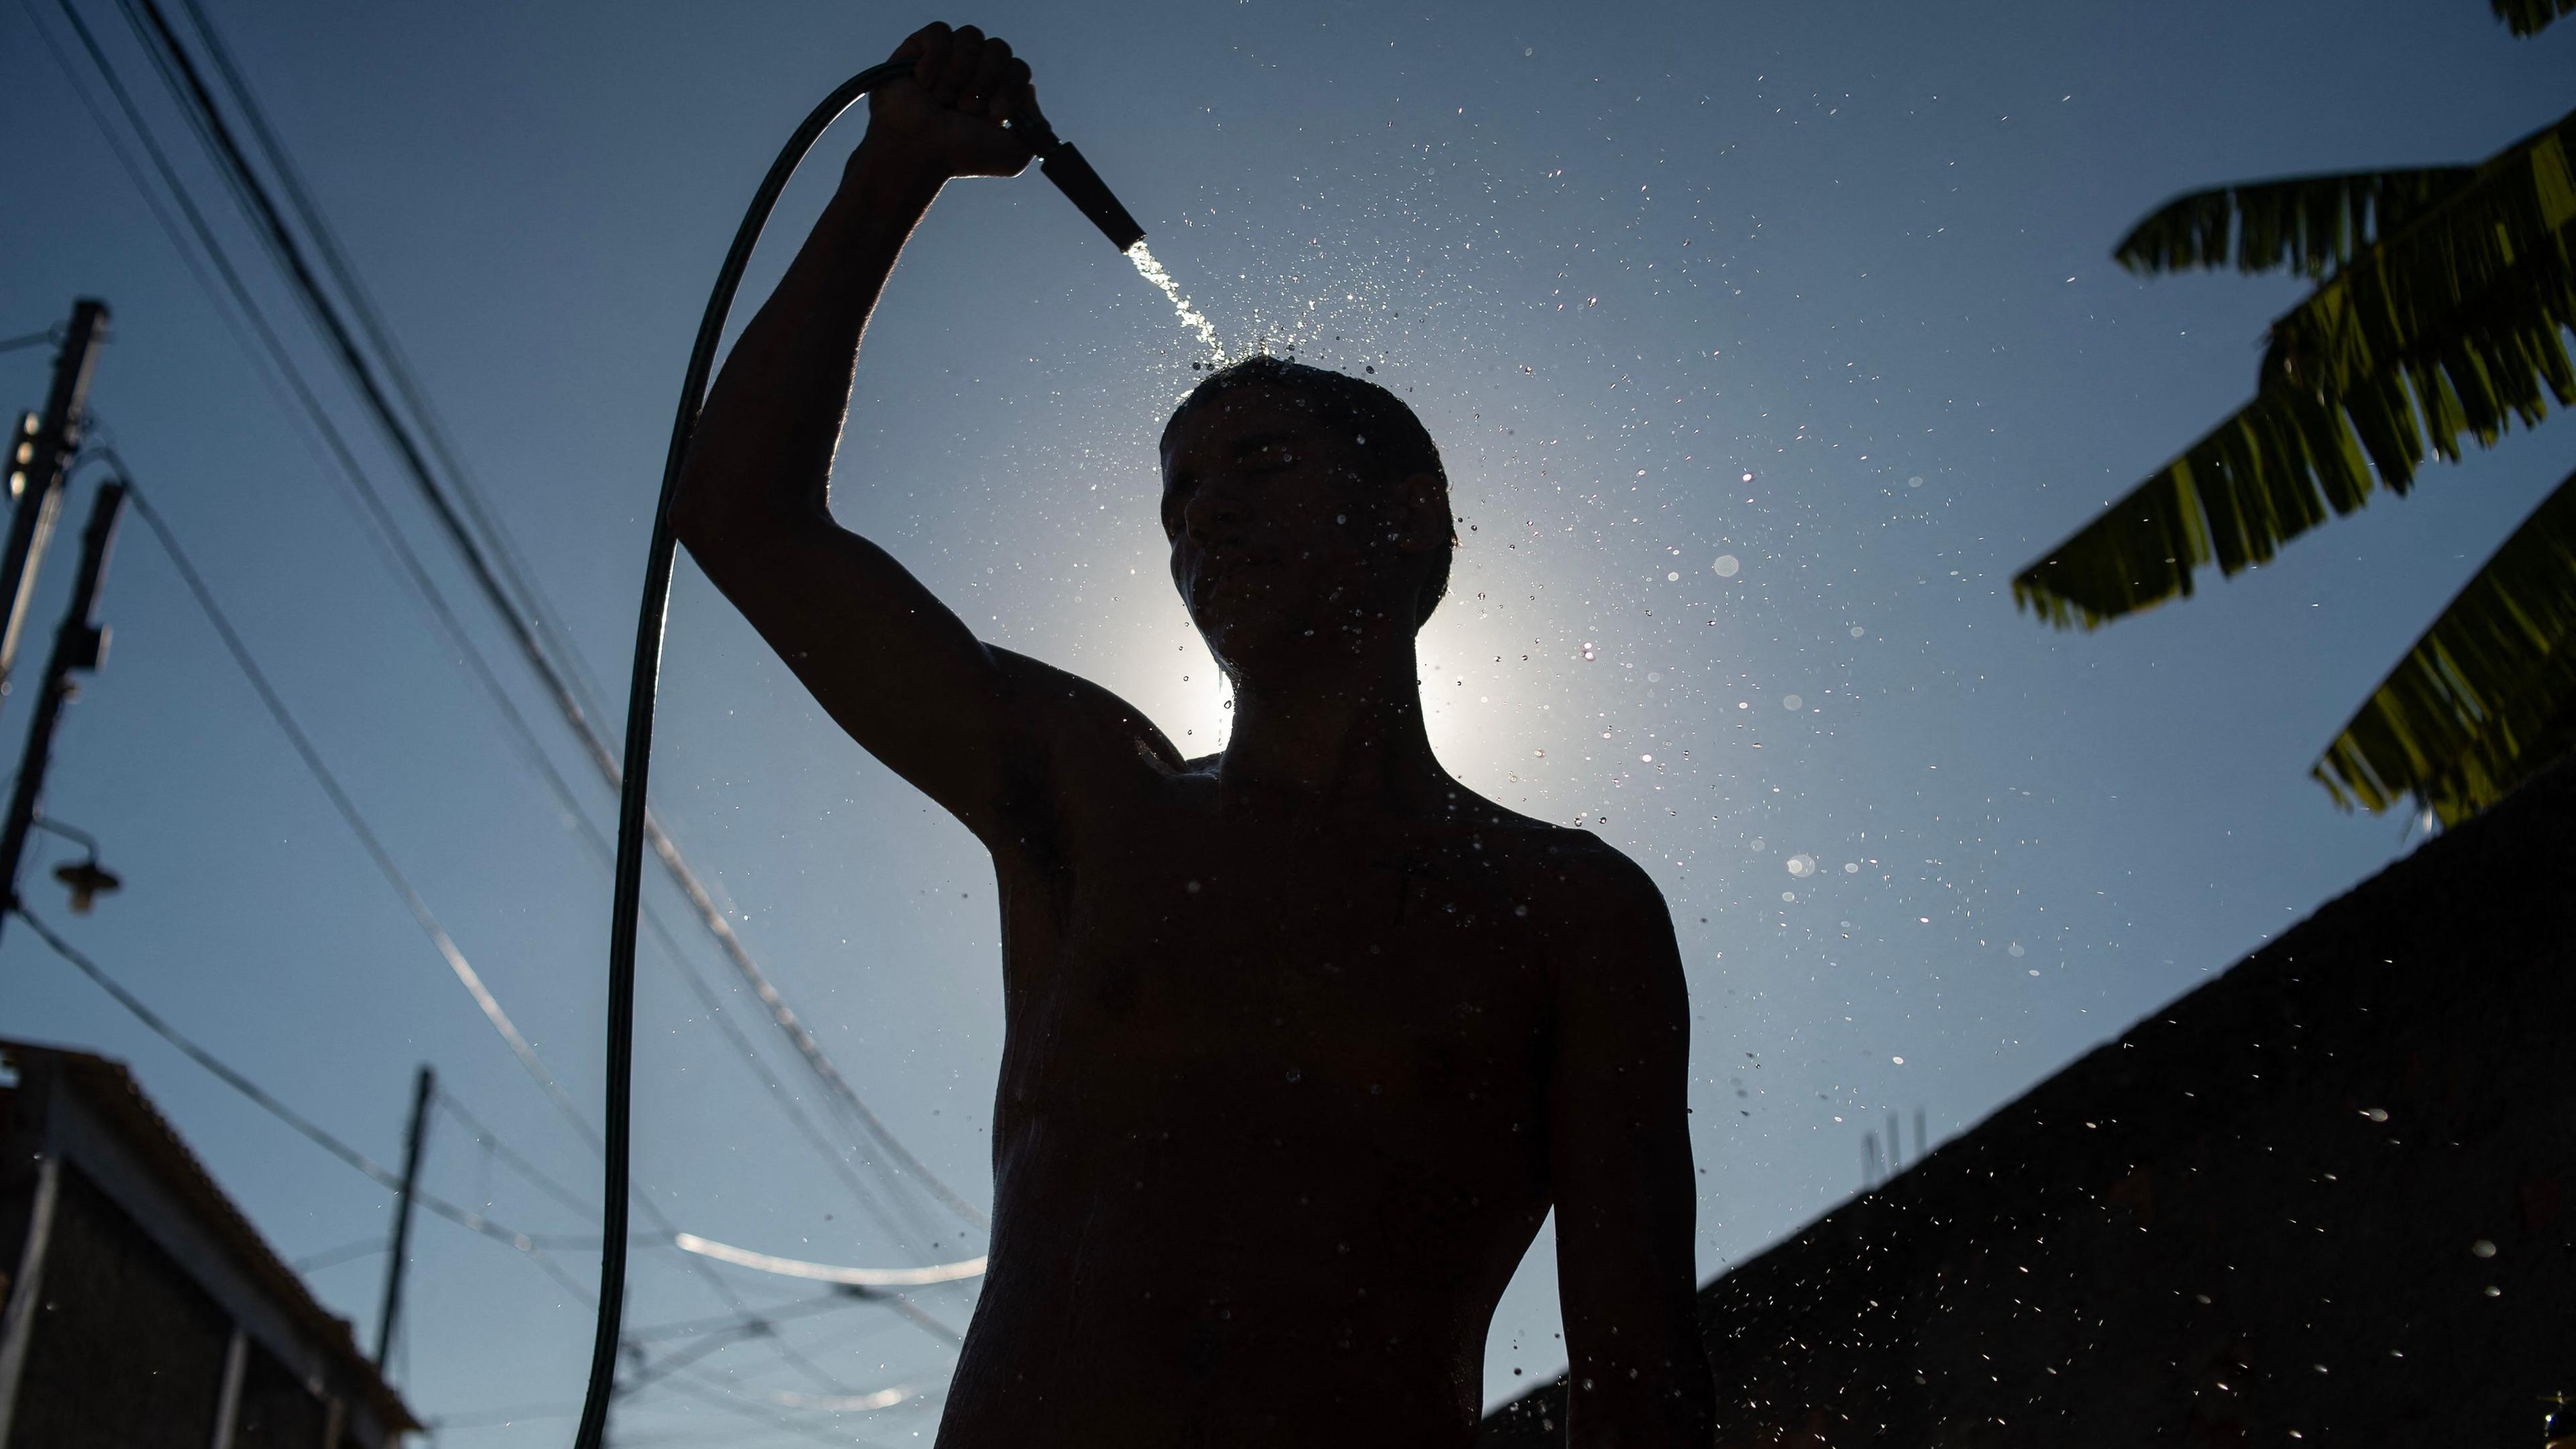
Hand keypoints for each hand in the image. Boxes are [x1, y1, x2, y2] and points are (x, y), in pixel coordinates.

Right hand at [864, 23, 1035, 181]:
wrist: (918, 153)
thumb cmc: (960, 156)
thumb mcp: (1013, 154)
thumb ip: (1037, 128)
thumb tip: (1030, 93)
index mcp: (997, 90)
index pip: (1018, 68)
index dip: (1010, 86)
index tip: (995, 113)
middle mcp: (975, 70)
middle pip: (999, 48)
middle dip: (986, 79)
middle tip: (966, 108)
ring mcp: (948, 57)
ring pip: (971, 36)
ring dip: (959, 72)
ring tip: (943, 99)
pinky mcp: (920, 47)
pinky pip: (940, 32)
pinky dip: (936, 59)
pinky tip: (924, 84)